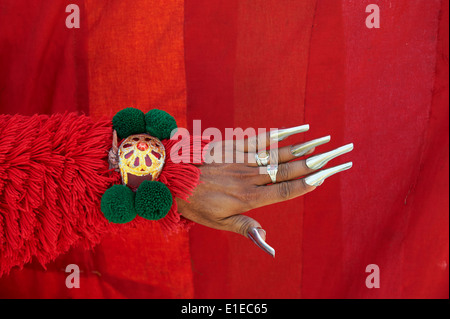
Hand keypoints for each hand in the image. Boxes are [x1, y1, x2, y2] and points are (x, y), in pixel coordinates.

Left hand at [177, 127, 352, 256]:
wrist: (172, 177)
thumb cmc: (196, 204)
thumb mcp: (218, 223)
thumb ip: (246, 228)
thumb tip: (268, 242)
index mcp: (250, 198)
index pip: (286, 191)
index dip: (307, 184)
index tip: (327, 176)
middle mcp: (252, 176)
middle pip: (290, 170)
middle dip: (317, 163)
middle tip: (340, 155)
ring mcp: (245, 159)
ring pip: (281, 152)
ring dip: (306, 147)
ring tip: (328, 142)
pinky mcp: (236, 145)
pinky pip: (263, 138)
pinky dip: (284, 134)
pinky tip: (300, 130)